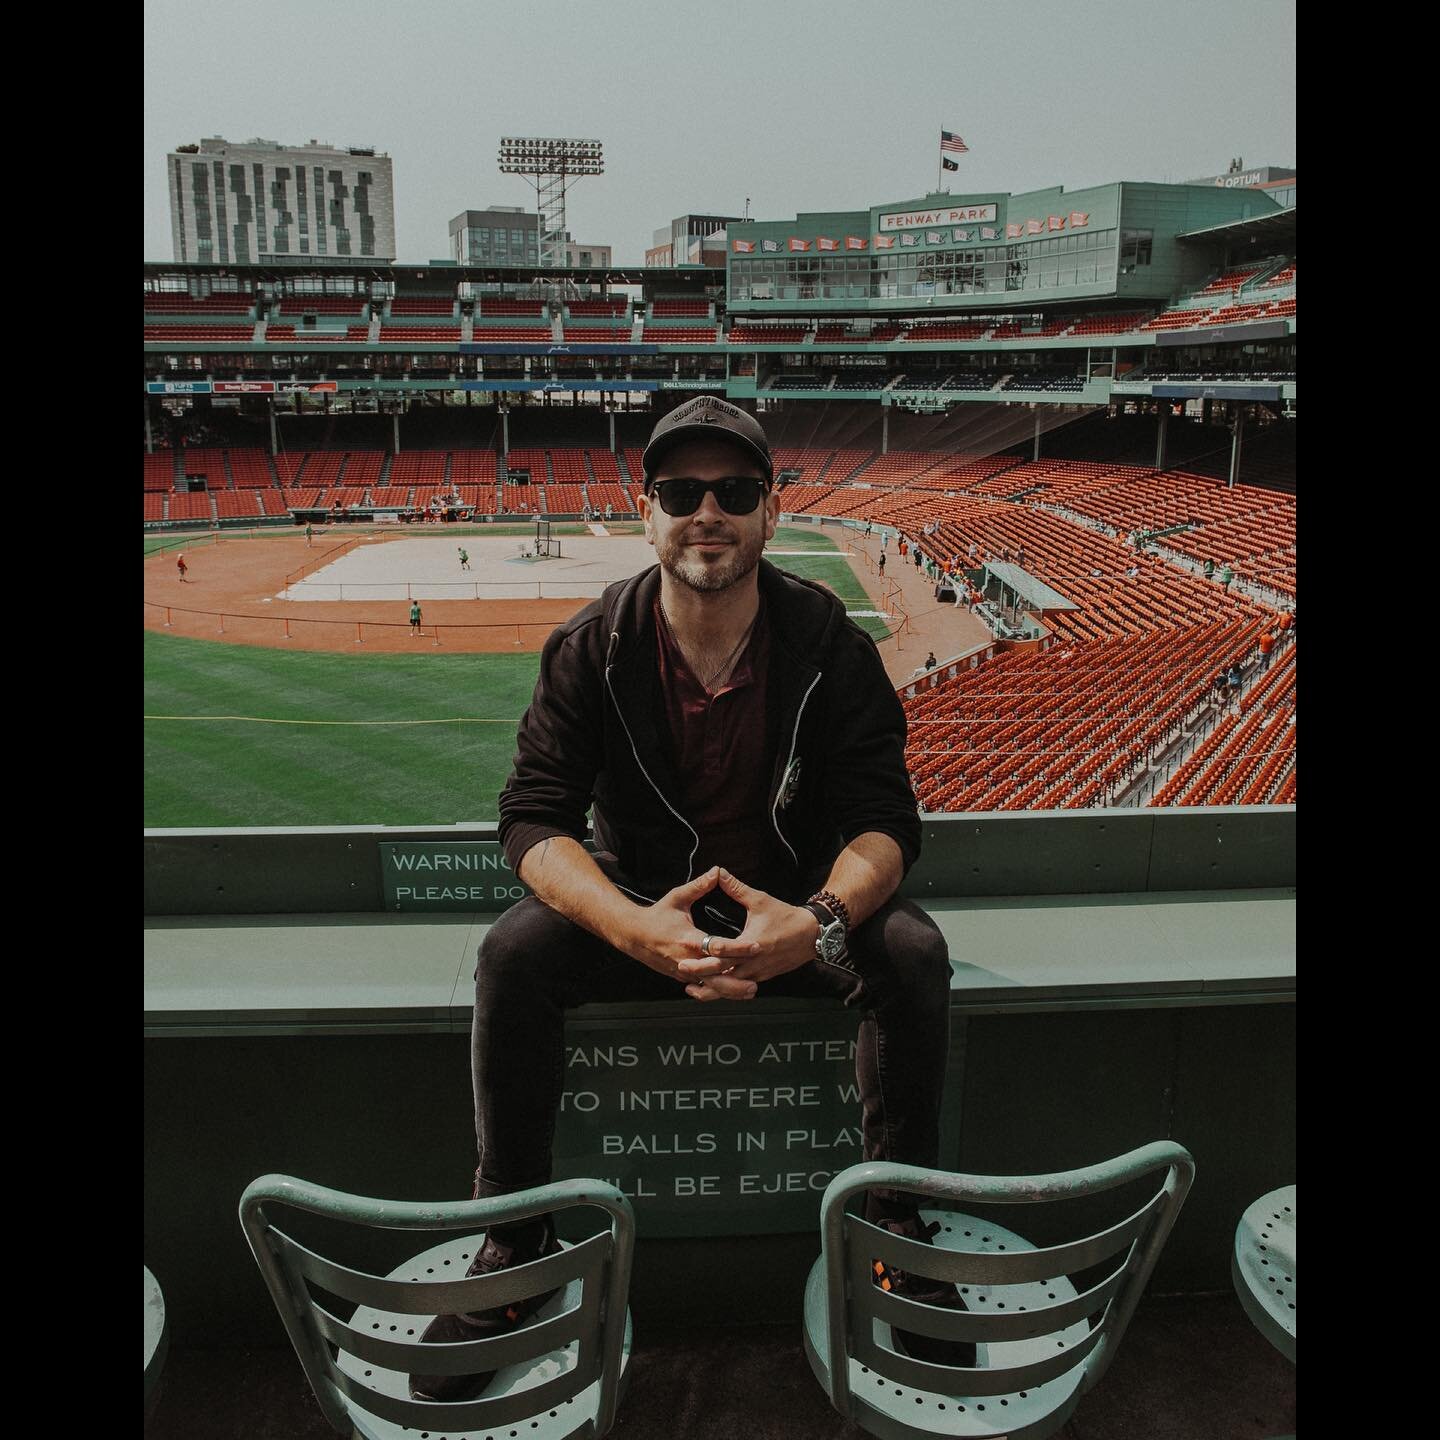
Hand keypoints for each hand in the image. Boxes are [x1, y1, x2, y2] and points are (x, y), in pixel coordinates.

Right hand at [618, 868, 760, 1000]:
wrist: (633, 934)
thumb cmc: (656, 916)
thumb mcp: (677, 898)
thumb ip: (699, 886)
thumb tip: (717, 871)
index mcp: (688, 939)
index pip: (718, 946)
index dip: (738, 947)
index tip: (756, 946)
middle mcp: (686, 959)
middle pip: (715, 974)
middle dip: (736, 980)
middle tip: (756, 982)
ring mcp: (683, 971)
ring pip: (710, 985)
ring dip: (730, 990)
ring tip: (750, 990)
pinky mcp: (681, 977)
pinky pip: (703, 985)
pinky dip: (718, 989)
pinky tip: (734, 991)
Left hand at [676, 870, 819, 994]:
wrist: (811, 935)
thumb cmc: (786, 916)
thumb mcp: (760, 900)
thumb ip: (737, 888)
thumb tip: (719, 873)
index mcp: (752, 944)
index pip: (724, 952)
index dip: (704, 953)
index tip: (685, 953)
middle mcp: (753, 962)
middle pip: (723, 974)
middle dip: (701, 973)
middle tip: (681, 969)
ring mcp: (758, 973)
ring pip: (730, 987)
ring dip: (711, 988)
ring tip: (691, 987)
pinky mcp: (761, 977)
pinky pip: (739, 987)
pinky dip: (724, 989)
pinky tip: (711, 988)